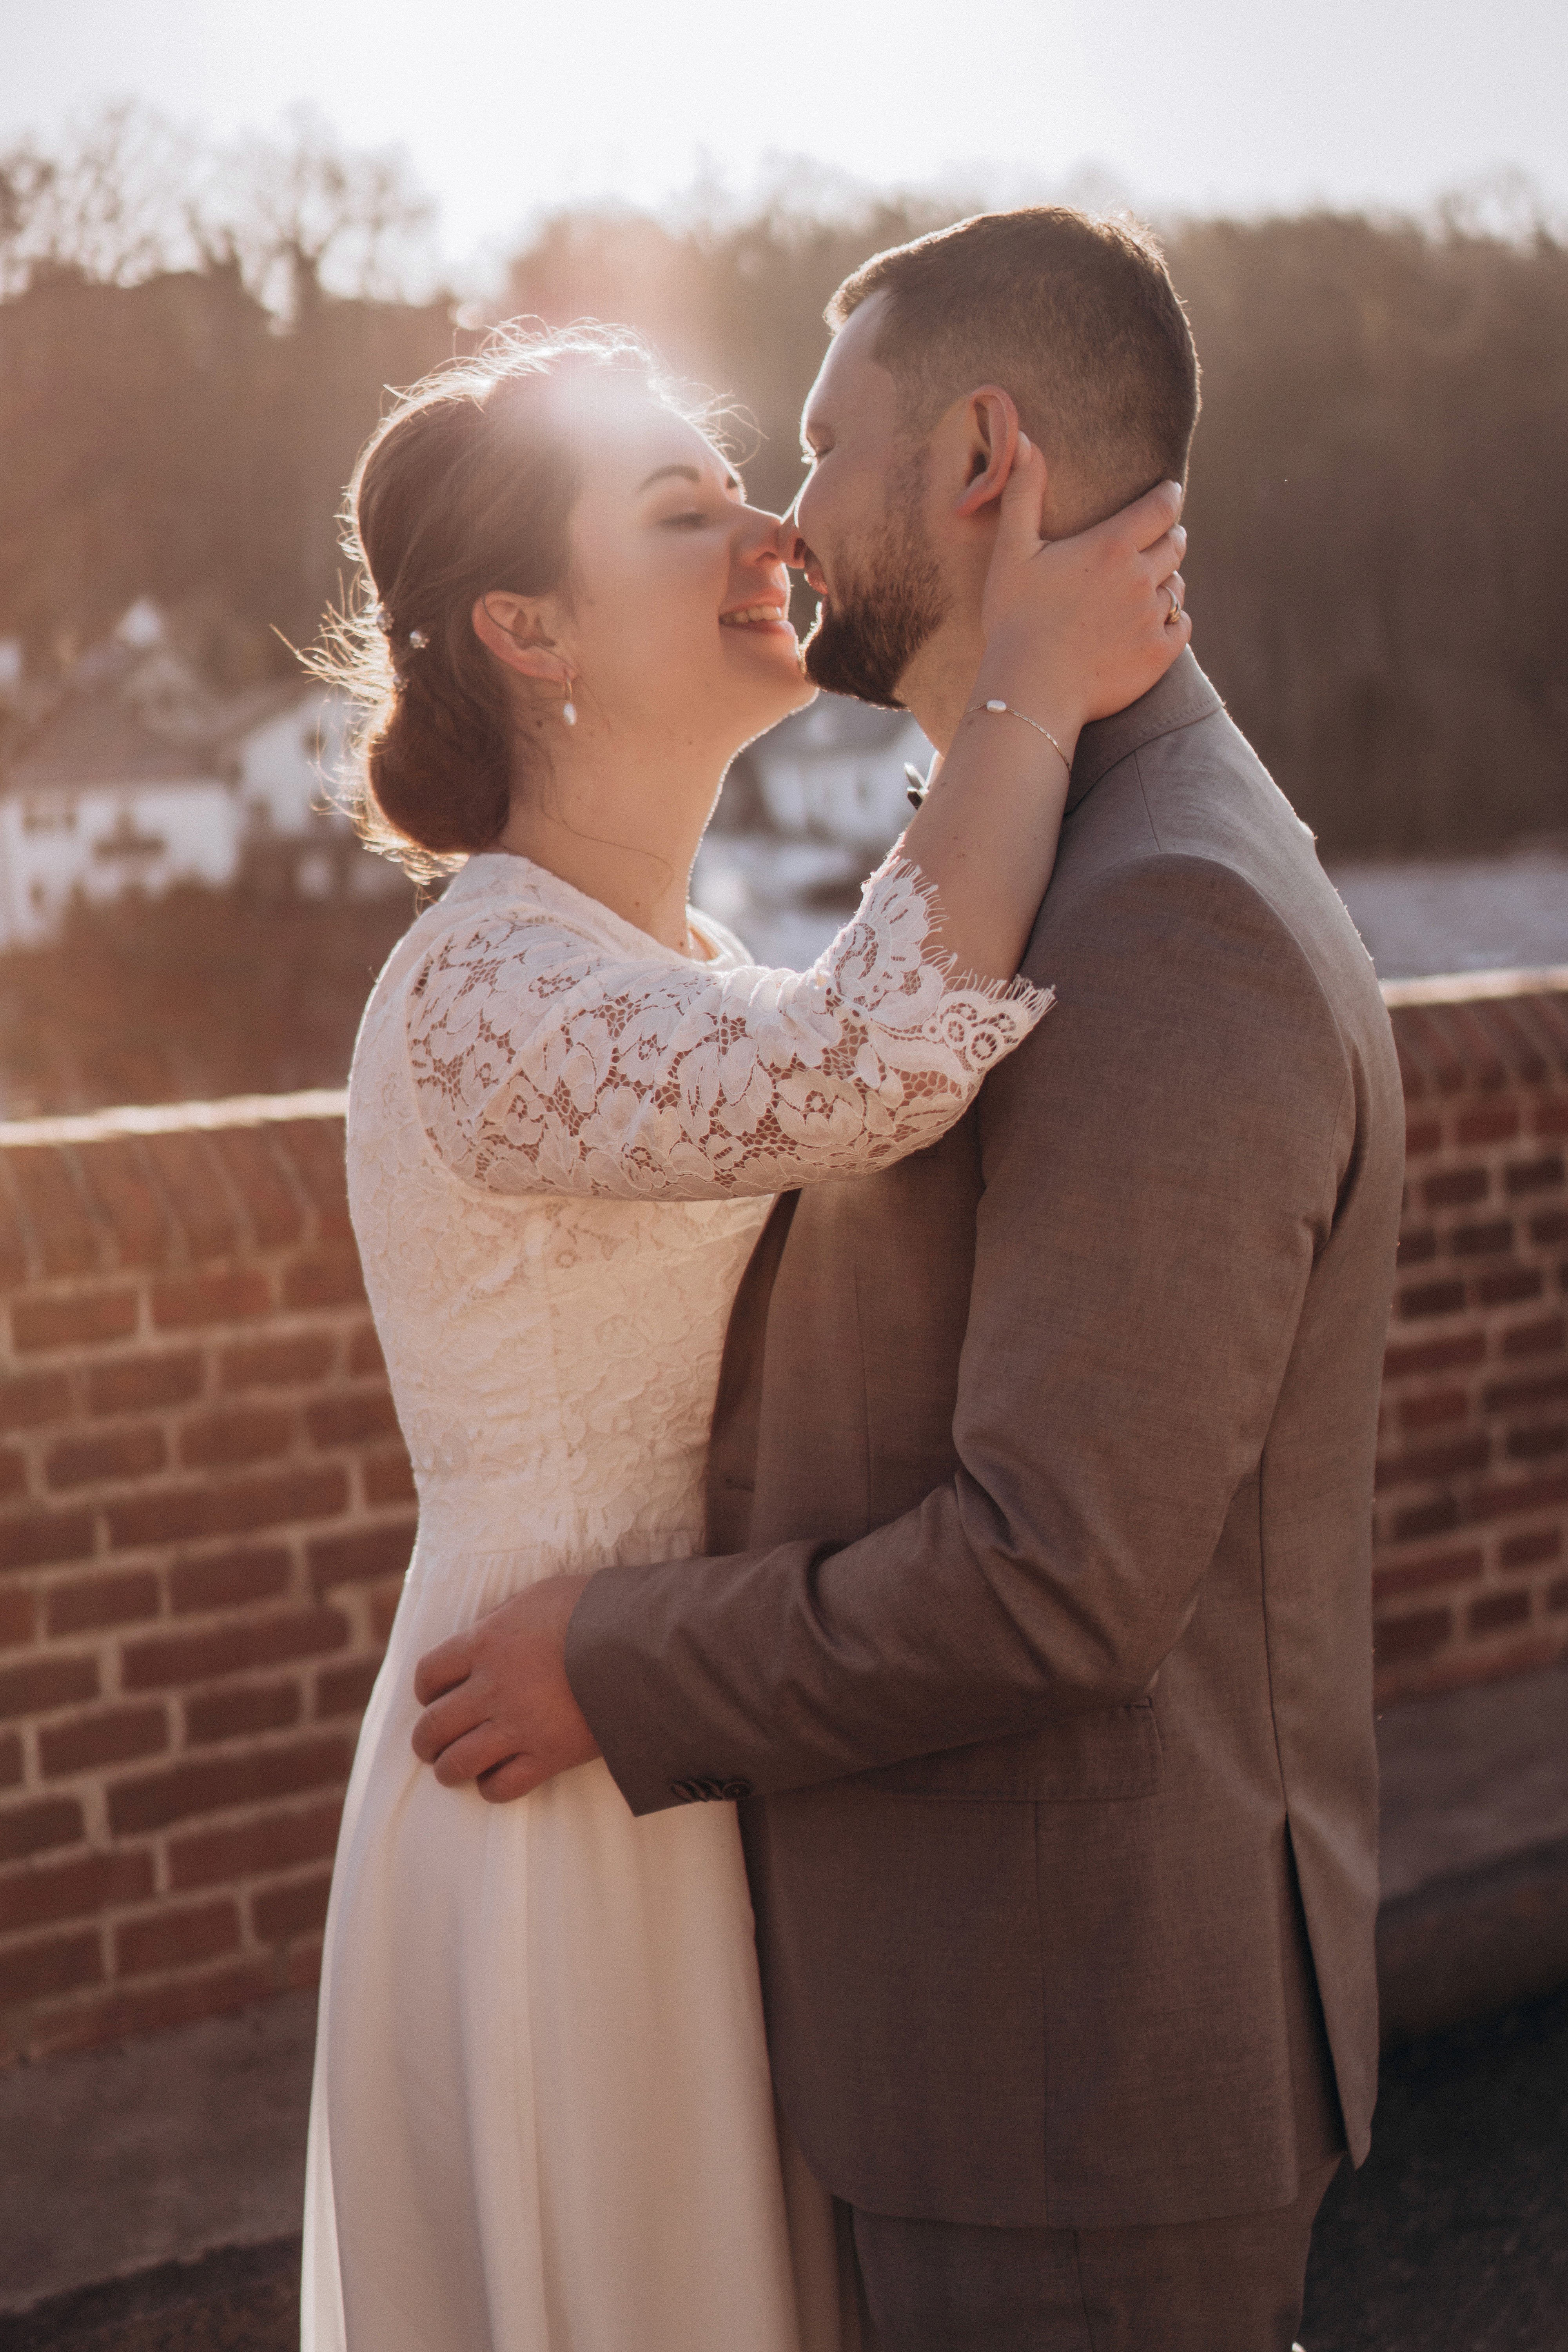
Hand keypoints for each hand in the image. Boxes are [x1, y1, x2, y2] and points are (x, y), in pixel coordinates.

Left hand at [411, 1573, 600, 1802]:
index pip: (428, 1673)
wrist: (644, 1642)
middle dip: (426, 1740)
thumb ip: (505, 1617)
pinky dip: (492, 1787)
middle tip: (432, 1744)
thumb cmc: (596, 1609)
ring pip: (457, 1764)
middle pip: (433, 1726)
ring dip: (450, 1769)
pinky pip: (502, 1787)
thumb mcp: (542, 1595)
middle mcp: (492, 1687)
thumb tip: (485, 1633)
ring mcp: (518, 1725)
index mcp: (486, 1642)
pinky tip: (499, 1777)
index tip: (433, 1696)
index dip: (425, 1689)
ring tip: (456, 1768)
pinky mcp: (549, 1756)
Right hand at [977, 443, 1189, 730]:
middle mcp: (1140, 576)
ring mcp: (1152, 617)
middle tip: (1161, 537)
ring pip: (1178, 585)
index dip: (1168, 497)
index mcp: (1111, 546)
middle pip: (1175, 544)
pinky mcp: (1159, 653)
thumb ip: (1023, 494)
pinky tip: (1152, 623)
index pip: (1159, 508)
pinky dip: (1173, 619)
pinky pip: (1182, 624)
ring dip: (1168, 579)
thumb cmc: (1015, 620)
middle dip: (1170, 536)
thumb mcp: (1013, 552)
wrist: (1030, 690)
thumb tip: (1023, 439)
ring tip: (1149, 585)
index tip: (1170, 493)